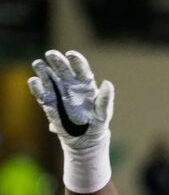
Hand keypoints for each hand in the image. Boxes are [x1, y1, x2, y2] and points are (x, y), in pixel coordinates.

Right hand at [28, 50, 114, 192]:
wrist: (85, 140)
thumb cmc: (97, 124)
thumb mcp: (104, 113)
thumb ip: (106, 99)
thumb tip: (108, 83)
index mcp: (86, 86)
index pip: (81, 69)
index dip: (76, 61)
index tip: (71, 54)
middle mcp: (71, 86)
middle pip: (63, 70)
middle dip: (57, 61)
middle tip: (51, 54)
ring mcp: (59, 93)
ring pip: (49, 78)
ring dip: (43, 70)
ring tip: (39, 64)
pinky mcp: (49, 104)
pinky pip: (42, 94)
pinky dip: (37, 87)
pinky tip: (34, 81)